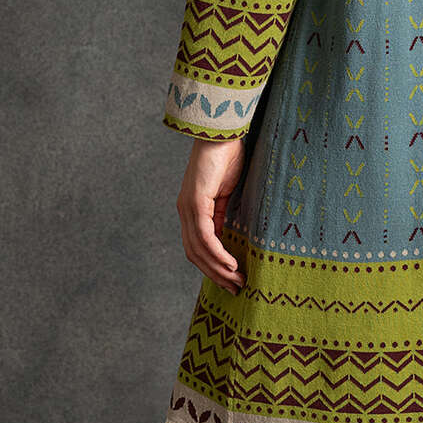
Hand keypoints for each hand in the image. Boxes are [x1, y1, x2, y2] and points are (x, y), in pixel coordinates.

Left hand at [176, 135, 246, 293]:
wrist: (223, 133)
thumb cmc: (229, 158)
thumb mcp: (229, 194)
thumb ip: (225, 215)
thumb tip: (232, 239)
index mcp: (192, 211)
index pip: (197, 248)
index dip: (212, 268)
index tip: (231, 280)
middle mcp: (185, 212)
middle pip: (195, 255)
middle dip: (215, 275)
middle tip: (236, 289)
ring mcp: (188, 208)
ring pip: (198, 250)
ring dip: (218, 269)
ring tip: (236, 280)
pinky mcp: (195, 202)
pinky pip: (205, 236)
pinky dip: (217, 253)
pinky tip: (231, 263)